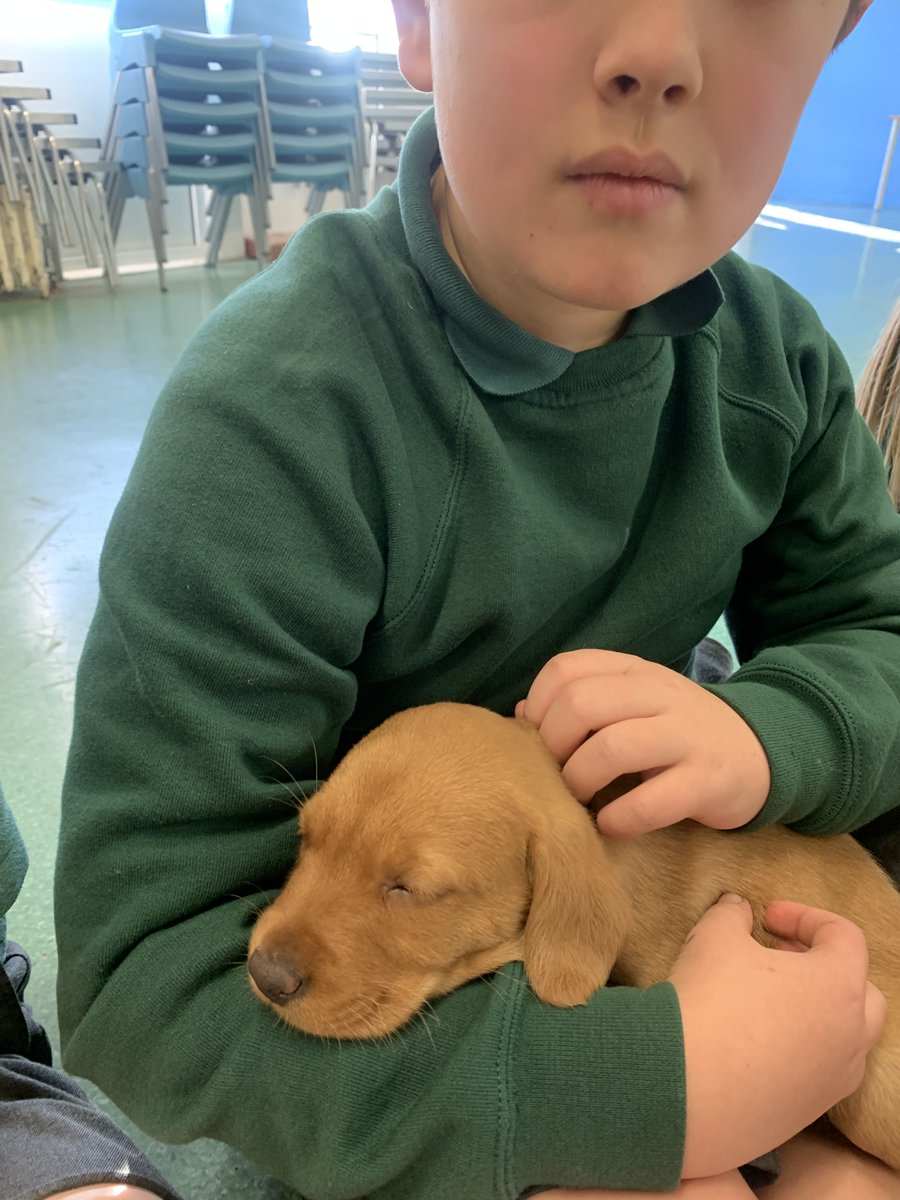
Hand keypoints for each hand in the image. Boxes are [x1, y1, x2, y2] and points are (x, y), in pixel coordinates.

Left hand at [517, 650, 769, 836]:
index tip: (539, 741)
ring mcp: (686, 735)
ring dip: (580, 782)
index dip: (538, 707)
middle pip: (580, 704)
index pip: (565, 669)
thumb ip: (581, 701)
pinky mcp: (707, 781)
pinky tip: (612, 825)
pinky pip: (649, 802)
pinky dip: (618, 819)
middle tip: (555, 776)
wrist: (759, 752)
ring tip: (580, 800)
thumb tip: (521, 715)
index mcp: (632, 671)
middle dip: (553, 747)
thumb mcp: (632, 704)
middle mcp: (658, 694)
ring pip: (611, 748)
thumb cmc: (676, 732)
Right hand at [675, 895, 886, 1178]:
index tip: (766, 917)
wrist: (680, 1090)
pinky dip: (797, 1051)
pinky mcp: (806, 1114)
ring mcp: (832, 1082)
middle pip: (861, 992)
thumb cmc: (708, 1001)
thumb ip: (732, 914)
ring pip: (844, 1039)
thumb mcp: (714, 938)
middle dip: (824, 966)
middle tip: (779, 956)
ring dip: (814, 1012)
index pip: (844, 937)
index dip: (804, 916)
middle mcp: (850, 1038)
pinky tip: (751, 1044)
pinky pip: (817, 1074)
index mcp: (838, 987)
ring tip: (766, 1001)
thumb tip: (737, 909)